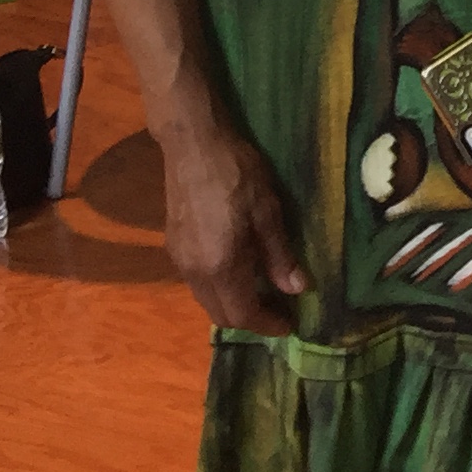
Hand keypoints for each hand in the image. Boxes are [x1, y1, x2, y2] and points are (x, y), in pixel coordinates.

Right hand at [160, 120, 309, 333]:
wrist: (193, 146)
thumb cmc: (237, 173)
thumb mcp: (268, 211)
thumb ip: (279, 255)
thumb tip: (298, 289)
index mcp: (220, 266)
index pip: (242, 315)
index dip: (267, 325)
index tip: (291, 325)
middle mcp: (194, 273)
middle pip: (221, 314)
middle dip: (251, 319)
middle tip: (280, 310)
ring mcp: (179, 261)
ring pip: (207, 301)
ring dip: (233, 305)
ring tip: (264, 292)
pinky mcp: (173, 248)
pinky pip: (197, 283)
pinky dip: (220, 288)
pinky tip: (239, 270)